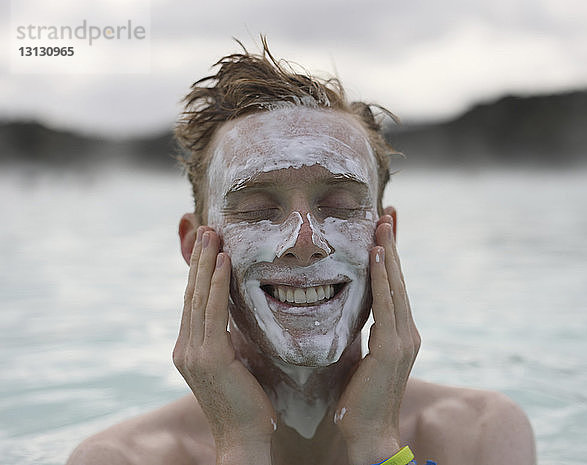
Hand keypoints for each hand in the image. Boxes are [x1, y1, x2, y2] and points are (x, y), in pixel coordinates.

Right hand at [173, 227, 274, 463]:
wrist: (244, 439)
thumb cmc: (247, 404)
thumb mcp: (235, 363)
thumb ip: (229, 339)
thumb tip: (239, 315)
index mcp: (189, 350)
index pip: (193, 303)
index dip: (198, 272)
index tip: (208, 246)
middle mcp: (185, 348)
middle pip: (190, 294)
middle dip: (198, 260)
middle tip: (206, 229)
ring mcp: (192, 353)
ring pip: (198, 298)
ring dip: (206, 263)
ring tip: (212, 235)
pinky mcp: (209, 357)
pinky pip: (213, 312)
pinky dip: (216, 284)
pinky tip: (223, 262)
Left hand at [334, 214, 420, 464]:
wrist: (365, 433)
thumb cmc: (356, 397)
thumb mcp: (359, 354)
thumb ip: (362, 330)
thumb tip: (352, 308)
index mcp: (398, 333)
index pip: (394, 286)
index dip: (391, 256)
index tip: (384, 228)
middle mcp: (407, 332)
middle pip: (399, 279)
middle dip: (393, 244)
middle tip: (387, 213)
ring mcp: (404, 340)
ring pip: (397, 286)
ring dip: (390, 252)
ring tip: (383, 222)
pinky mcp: (393, 349)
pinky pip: (387, 305)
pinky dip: (384, 278)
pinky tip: (378, 255)